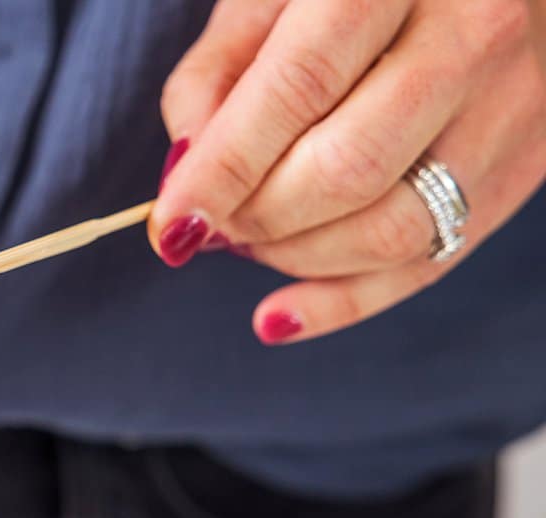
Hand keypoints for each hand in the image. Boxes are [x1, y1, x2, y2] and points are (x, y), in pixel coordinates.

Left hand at [152, 0, 545, 343]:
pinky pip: (428, 263)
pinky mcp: (523, 164)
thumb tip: (184, 175)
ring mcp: (511, 106)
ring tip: (245, 241)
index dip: (224, 168)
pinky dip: (341, 303)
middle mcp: (470, 36)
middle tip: (210, 223)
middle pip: (348, 170)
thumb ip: (215, 77)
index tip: (172, 222)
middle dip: (256, 217)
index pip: (298, 89)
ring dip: (293, 259)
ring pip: (392, 229)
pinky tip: (278, 316)